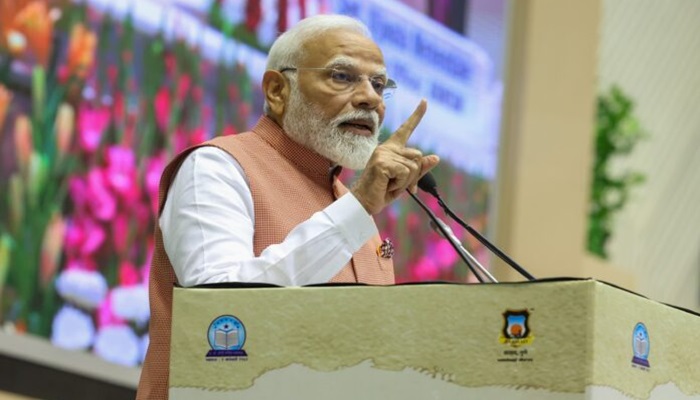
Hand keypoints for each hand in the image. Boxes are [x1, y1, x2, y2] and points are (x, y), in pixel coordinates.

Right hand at [351, 99, 439, 214]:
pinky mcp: (382, 163)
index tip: (424, 101)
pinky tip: (387, 185)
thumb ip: (420, 169)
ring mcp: (383, 154)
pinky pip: (405, 173)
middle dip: (414, 174)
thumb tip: (436, 158)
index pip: (406, 129)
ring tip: (390, 185)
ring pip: (413, 166)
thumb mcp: (406, 180)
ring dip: (406, 181)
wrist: (365, 202)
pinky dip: (401, 184)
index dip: (417, 116)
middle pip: (418, 156)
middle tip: (398, 184)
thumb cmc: (383, 191)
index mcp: (392, 149)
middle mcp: (387, 148)